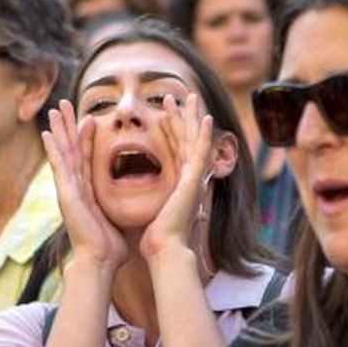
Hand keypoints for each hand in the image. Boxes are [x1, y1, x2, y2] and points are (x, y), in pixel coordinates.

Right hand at [42, 100, 126, 270]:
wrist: (100, 261)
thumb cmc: (111, 245)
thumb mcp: (119, 217)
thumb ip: (122, 205)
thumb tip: (140, 203)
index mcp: (88, 191)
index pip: (87, 157)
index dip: (86, 137)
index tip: (89, 117)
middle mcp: (76, 188)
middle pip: (71, 149)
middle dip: (68, 127)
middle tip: (64, 104)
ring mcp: (69, 190)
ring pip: (64, 153)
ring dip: (59, 130)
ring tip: (56, 109)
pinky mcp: (66, 195)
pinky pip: (59, 167)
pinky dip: (53, 150)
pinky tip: (47, 134)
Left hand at [140, 92, 214, 262]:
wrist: (165, 249)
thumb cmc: (157, 238)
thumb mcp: (153, 212)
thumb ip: (152, 201)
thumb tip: (143, 202)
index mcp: (179, 184)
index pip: (175, 151)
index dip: (170, 131)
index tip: (163, 115)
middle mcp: (190, 179)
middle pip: (186, 141)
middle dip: (181, 118)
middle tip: (176, 97)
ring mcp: (195, 179)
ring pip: (194, 140)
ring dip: (191, 118)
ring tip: (188, 97)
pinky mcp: (195, 181)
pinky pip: (201, 153)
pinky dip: (203, 135)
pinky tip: (204, 118)